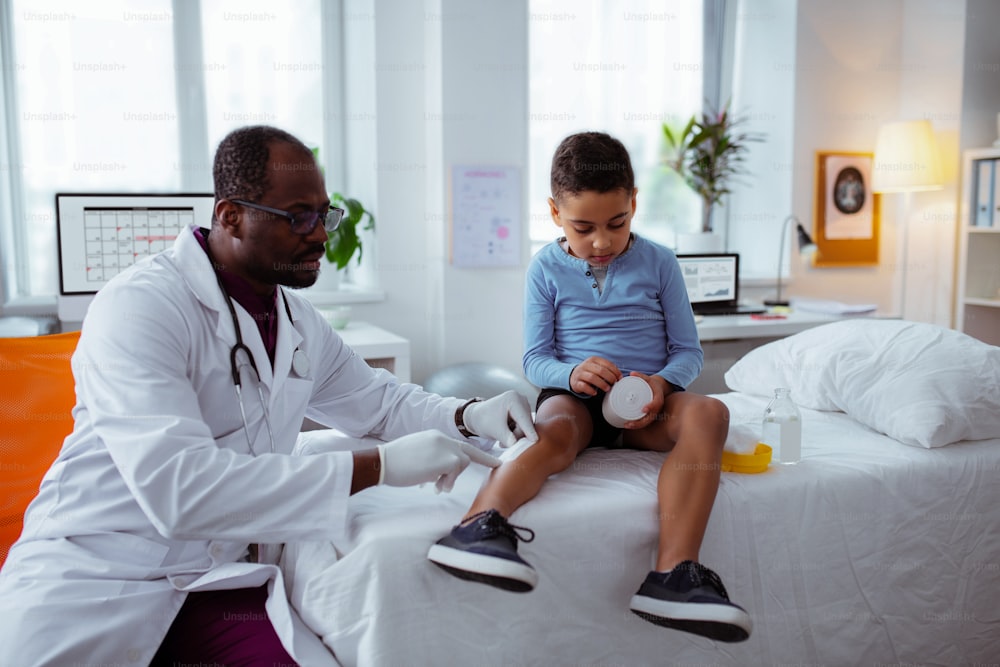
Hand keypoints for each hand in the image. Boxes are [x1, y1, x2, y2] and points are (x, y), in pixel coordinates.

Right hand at [378, 430, 499, 491]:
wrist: (384, 462)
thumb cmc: (395, 463)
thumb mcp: (418, 456)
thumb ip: (433, 461)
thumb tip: (441, 477)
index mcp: (435, 437)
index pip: (459, 445)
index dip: (475, 453)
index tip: (491, 457)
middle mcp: (443, 438)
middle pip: (466, 452)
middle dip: (484, 459)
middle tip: (498, 465)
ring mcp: (446, 447)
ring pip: (462, 463)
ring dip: (451, 477)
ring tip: (435, 485)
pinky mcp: (447, 458)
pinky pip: (456, 471)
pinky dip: (448, 480)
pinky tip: (434, 484)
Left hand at [460, 390, 537, 447]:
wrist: (478, 416)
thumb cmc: (484, 420)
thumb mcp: (494, 430)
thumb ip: (506, 437)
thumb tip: (515, 443)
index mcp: (513, 399)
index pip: (523, 418)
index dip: (528, 430)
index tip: (535, 440)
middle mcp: (520, 399)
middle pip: (526, 423)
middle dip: (517, 435)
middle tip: (502, 443)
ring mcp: (523, 404)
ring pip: (526, 426)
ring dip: (516, 435)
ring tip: (503, 438)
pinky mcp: (523, 411)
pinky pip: (525, 425)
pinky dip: (517, 432)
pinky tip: (507, 433)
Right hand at [570, 356, 621, 395]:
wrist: (574, 376)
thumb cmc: (590, 372)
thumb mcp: (598, 367)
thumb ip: (607, 369)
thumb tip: (619, 376)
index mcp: (593, 360)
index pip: (607, 364)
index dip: (615, 371)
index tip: (619, 378)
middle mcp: (586, 365)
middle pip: (600, 371)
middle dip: (610, 378)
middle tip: (614, 383)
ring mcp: (580, 373)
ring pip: (592, 378)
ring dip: (602, 384)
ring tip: (607, 389)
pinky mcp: (576, 383)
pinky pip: (584, 386)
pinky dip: (590, 390)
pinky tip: (595, 393)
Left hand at [621, 371, 667, 428]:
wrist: (659, 390)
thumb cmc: (653, 385)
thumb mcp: (649, 379)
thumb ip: (640, 376)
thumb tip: (631, 373)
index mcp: (659, 398)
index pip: (656, 404)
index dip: (651, 407)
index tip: (644, 409)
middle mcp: (657, 408)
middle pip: (650, 418)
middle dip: (640, 422)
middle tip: (629, 423)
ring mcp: (654, 413)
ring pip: (646, 422)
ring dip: (637, 426)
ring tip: (626, 425)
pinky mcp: (650, 416)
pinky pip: (644, 422)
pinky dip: (637, 425)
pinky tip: (628, 426)